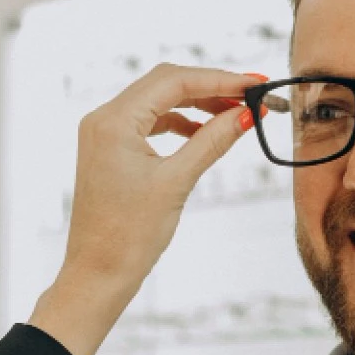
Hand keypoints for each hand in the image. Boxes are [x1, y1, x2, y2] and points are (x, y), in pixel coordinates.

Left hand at [28, 64, 264, 354]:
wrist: (98, 274)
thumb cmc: (130, 236)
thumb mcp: (177, 182)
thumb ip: (212, 141)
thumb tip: (245, 114)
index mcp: (113, 121)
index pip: (173, 82)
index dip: (219, 79)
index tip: (255, 83)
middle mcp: (103, 119)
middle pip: (165, 83)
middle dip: (210, 87)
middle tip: (251, 95)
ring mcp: (104, 134)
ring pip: (158, 101)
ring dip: (197, 104)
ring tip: (234, 114)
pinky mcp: (110, 150)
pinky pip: (149, 123)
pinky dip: (179, 122)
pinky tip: (203, 132)